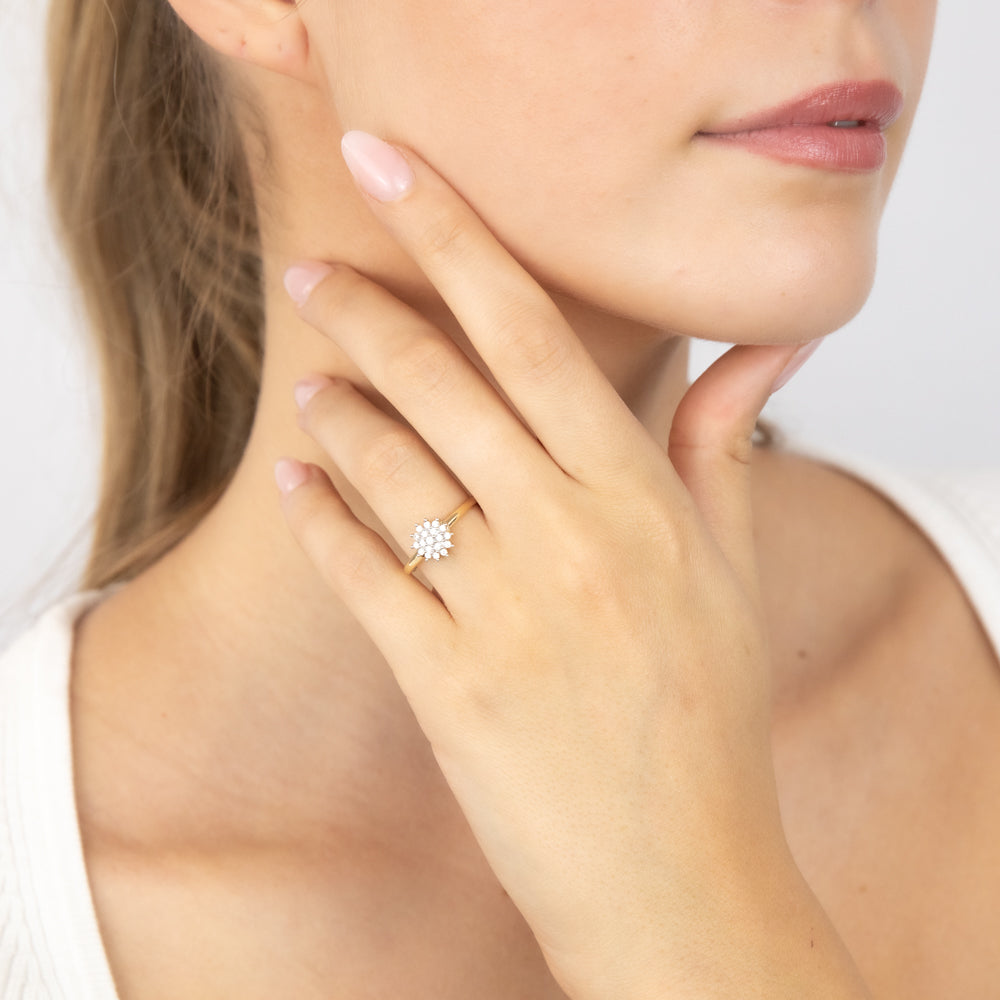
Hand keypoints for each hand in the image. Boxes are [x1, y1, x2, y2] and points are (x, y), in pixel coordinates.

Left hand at [275, 132, 857, 999]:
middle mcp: (567, 538)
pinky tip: (296, 481)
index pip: (536, 330)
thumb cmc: (710, 715)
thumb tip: (764, 344)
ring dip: (340, 413)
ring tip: (313, 383)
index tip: (394, 168)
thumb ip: (723, 445)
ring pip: (392, 471)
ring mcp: (500, 611)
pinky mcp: (446, 684)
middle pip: (443, 382)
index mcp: (639, 498)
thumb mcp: (733, 571)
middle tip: (314, 272)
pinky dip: (319, 518)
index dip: (458, 234)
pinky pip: (361, 574)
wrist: (678, 875)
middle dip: (366, 309)